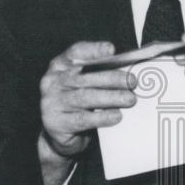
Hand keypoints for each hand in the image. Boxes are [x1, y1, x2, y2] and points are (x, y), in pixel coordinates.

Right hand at [39, 41, 136, 184]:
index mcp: (60, 66)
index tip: (111, 50)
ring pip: (85, 98)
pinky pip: (83, 119)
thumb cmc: (78, 104)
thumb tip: (129, 73)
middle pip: (84, 77)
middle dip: (112, 78)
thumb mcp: (85, 86)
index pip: (75, 53)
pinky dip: (102, 117)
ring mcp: (52, 102)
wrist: (60, 134)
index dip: (93, 50)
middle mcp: (52, 81)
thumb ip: (99, 75)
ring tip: (130, 99)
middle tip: (132, 82)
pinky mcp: (56, 123)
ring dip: (111, 97)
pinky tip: (116, 116)